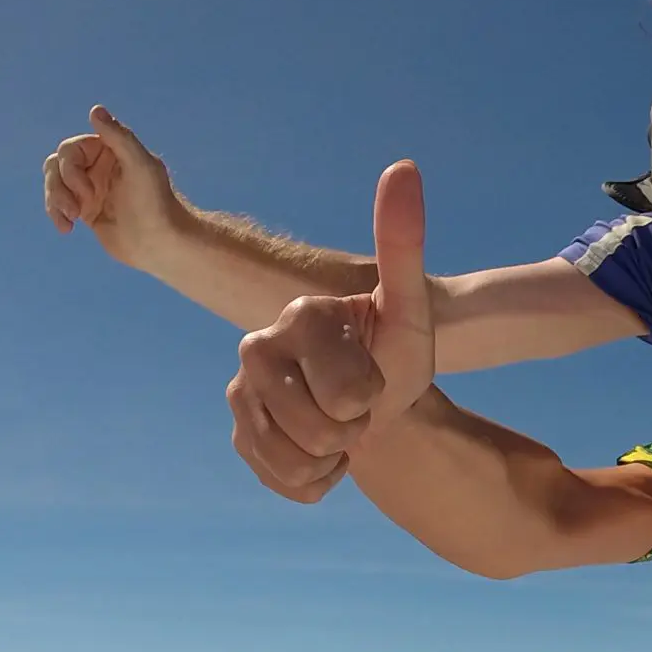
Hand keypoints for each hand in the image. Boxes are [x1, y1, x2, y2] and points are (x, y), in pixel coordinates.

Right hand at [41, 107, 184, 268]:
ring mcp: (90, 188)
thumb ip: (120, 137)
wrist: (163, 244)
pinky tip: (66, 228)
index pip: (71, 149)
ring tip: (69, 220)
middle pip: (57, 164)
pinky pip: (58, 204)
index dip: (70, 168)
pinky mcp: (85, 210)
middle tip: (77, 210)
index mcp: (110, 150)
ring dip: (55, 200)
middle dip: (61, 186)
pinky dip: (56, 214)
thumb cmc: (157, 203)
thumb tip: (95, 110)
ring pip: (54, 183)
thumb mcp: (141, 166)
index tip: (88, 191)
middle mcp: (98, 165)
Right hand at [225, 161, 434, 503]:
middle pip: (318, 431)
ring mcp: (240, 397)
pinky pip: (289, 484)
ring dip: (336, 456)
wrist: (379, 400)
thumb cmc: (394, 349)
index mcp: (296, 319)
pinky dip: (319, 481)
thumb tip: (403, 166)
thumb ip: (404, 242)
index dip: (373, 396)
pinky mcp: (242, 439)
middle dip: (353, 430)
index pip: (348, 394)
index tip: (373, 373)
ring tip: (340, 426)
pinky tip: (323, 450)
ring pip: (299, 462)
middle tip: (358, 405)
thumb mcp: (410, 305)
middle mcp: (254, 351)